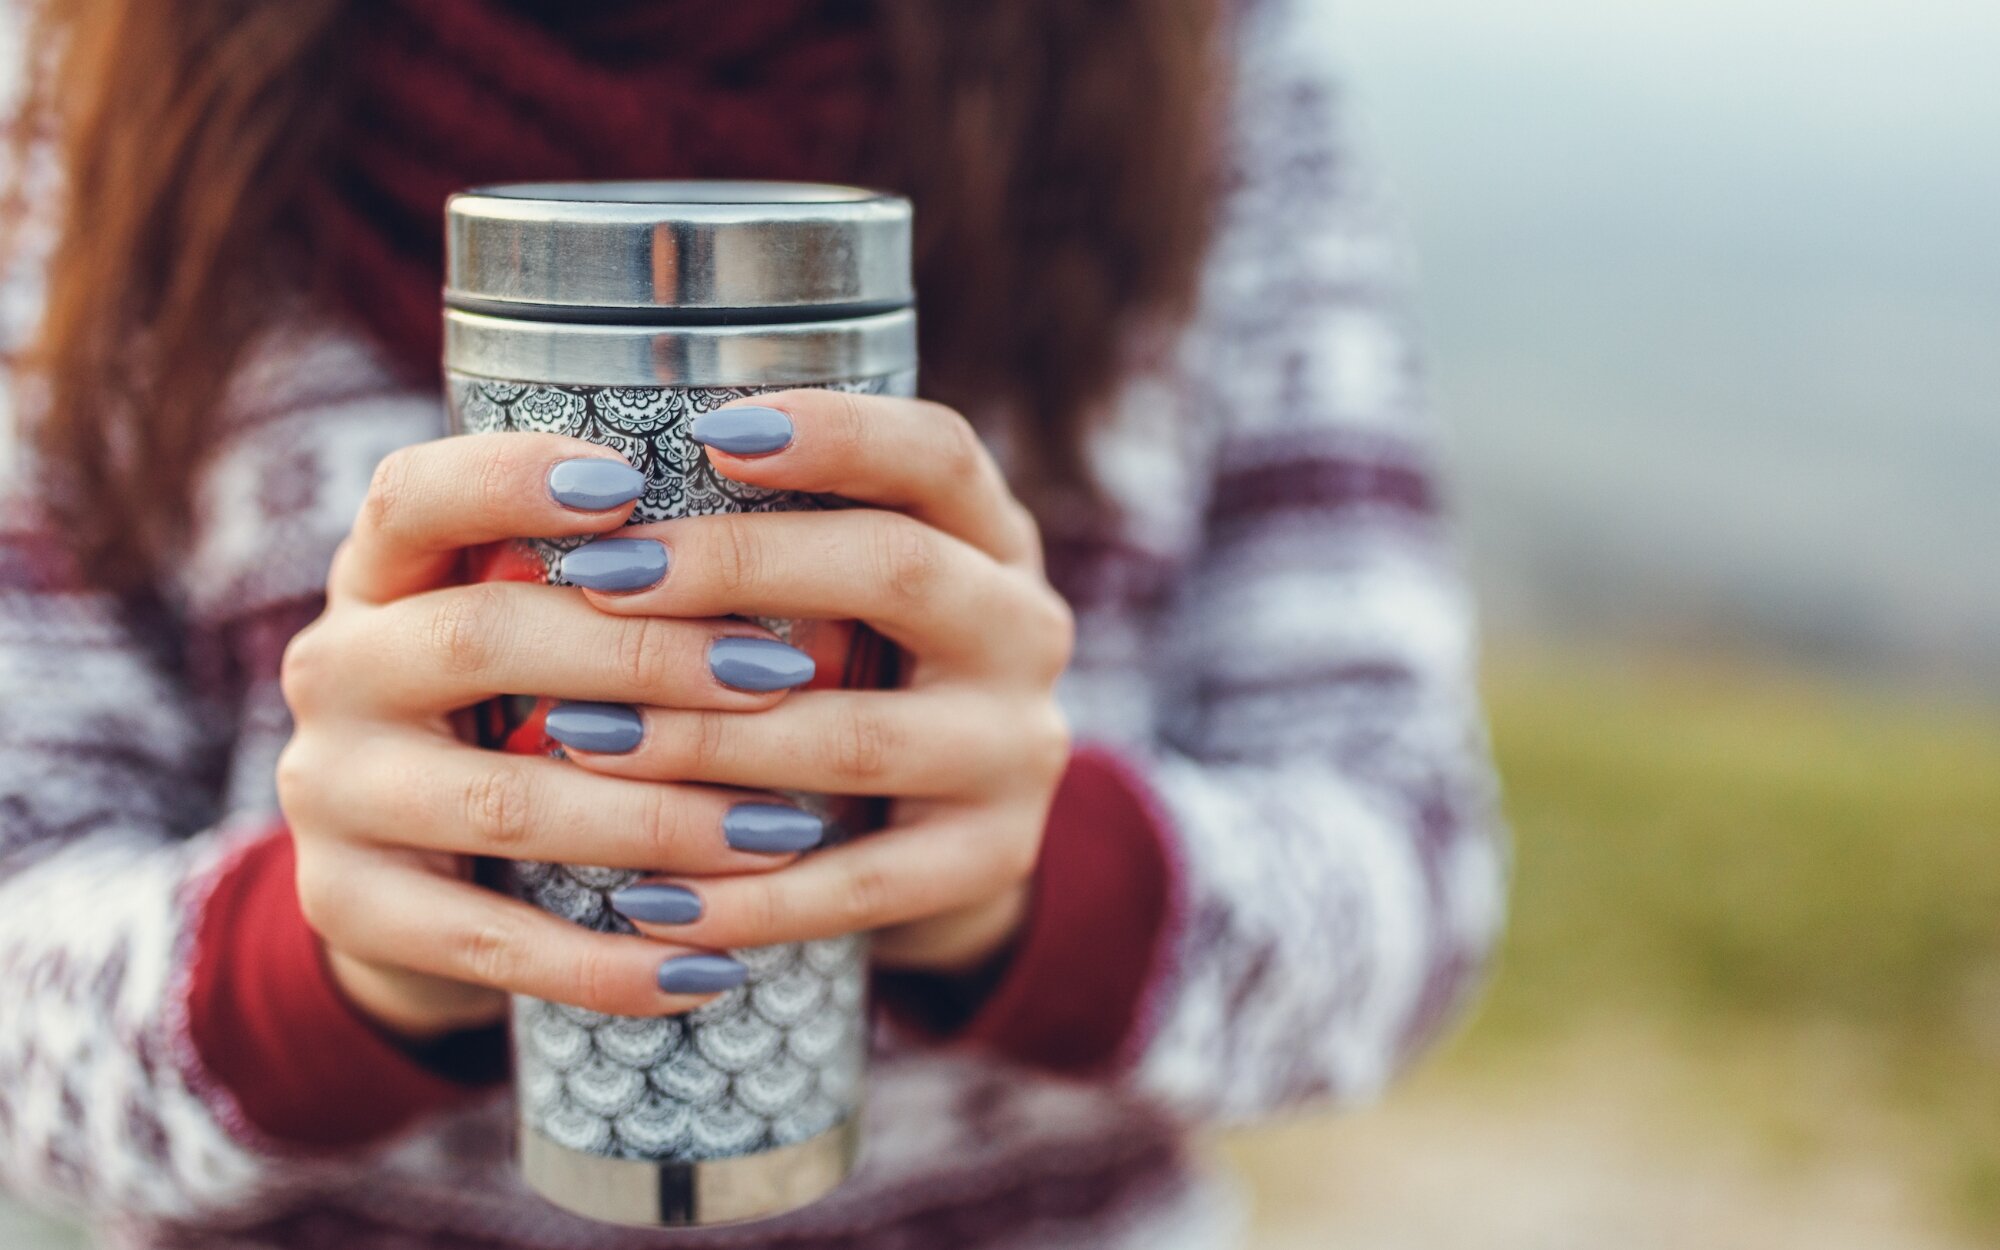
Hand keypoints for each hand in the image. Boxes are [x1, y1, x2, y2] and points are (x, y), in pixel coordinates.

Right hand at [277, 434, 824, 1038]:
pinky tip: (707, 970)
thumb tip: (808, 559)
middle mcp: (336, 665)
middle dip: (648, 657)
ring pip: (504, 801)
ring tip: (783, 830)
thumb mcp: (542, 627)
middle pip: (481, 639)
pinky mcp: (347, 905)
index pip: (414, 495)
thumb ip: (619, 584)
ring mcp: (328, 790)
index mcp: (381, 570)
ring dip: (658, 819)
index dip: (510, 479)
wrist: (414, 878)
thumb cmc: (525, 708)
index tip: (630, 484)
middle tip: (781, 673)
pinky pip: (488, 941)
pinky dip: (608, 963)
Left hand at [556, 389, 1073, 975]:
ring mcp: (1017, 750)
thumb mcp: (853, 589)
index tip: (711, 432)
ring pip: (861, 736)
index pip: (938, 455)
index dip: (837, 435)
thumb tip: (579, 479)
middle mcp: (1023, 629)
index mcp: (990, 537)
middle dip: (738, 567)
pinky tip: (646, 901)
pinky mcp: (991, 859)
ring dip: (708, 739)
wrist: (952, 840)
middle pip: (898, 571)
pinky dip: (749, 896)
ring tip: (582, 738)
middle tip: (602, 577)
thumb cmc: (853, 674)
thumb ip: (775, 534)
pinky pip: (861, 883)